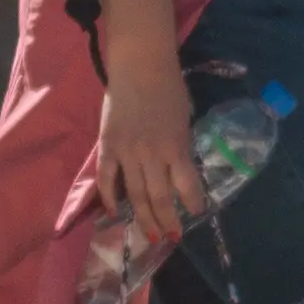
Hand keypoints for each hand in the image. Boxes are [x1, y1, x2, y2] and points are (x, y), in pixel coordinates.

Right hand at [95, 51, 211, 261]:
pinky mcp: (107, 146)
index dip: (192, 202)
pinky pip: (107, 178)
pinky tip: (114, 212)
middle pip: (159, 197)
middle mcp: (152, 154)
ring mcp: (127, 152)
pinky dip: (109, 197)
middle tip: (171, 238)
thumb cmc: (169, 87)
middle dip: (166, 221)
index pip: (187, 184)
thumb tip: (178, 168)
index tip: (196, 213)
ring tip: (151, 235)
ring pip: (135, 194)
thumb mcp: (183, 119)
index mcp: (176, 146)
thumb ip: (179, 145)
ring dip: (143, 217)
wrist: (139, 65)